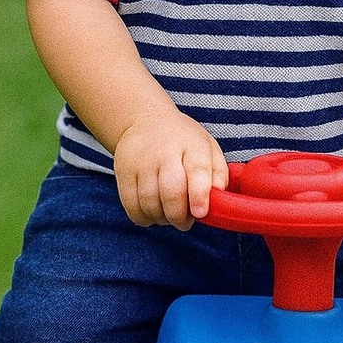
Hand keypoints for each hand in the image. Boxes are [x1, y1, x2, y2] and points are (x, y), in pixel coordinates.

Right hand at [113, 108, 227, 231]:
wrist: (146, 120)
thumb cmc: (183, 141)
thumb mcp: (208, 147)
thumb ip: (218, 173)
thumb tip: (219, 198)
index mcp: (192, 144)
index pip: (197, 169)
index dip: (199, 195)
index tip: (200, 213)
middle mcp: (165, 150)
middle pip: (171, 191)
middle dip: (179, 215)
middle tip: (185, 222)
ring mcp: (141, 160)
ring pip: (150, 202)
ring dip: (162, 219)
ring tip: (169, 216)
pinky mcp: (123, 170)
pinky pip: (131, 205)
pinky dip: (143, 217)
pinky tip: (152, 214)